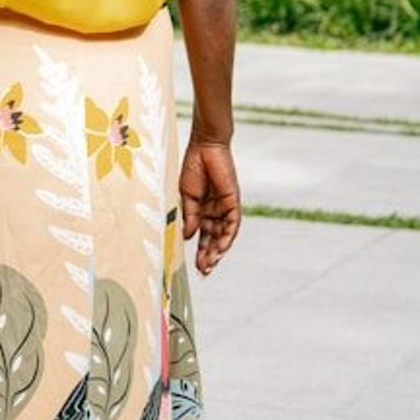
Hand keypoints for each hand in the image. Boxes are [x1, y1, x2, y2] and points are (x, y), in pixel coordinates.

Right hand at [179, 141, 240, 275]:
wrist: (205, 147)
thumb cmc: (193, 167)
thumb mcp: (186, 196)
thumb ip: (190, 216)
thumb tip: (188, 236)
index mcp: (201, 210)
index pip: (201, 235)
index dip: (198, 250)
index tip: (193, 266)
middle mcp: (214, 212)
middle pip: (212, 238)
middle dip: (208, 256)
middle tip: (203, 272)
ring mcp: (224, 208)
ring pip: (223, 235)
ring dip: (217, 250)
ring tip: (210, 264)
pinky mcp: (232, 202)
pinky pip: (232, 224)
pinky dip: (227, 237)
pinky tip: (220, 248)